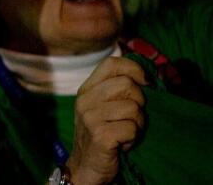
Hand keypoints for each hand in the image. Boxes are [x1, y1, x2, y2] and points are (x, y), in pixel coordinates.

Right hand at [67, 57, 146, 184]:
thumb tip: (147, 76)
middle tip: (130, 118)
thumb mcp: (103, 107)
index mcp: (87, 89)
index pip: (111, 64)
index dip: (133, 69)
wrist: (86, 166)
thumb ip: (116, 90)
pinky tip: (122, 143)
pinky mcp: (100, 135)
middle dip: (138, 103)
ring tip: (125, 132)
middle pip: (127, 85)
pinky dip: (132, 138)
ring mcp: (90, 117)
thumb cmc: (102, 134)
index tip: (144, 83)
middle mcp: (85, 100)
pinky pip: (132, 129)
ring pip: (133, 108)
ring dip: (137, 124)